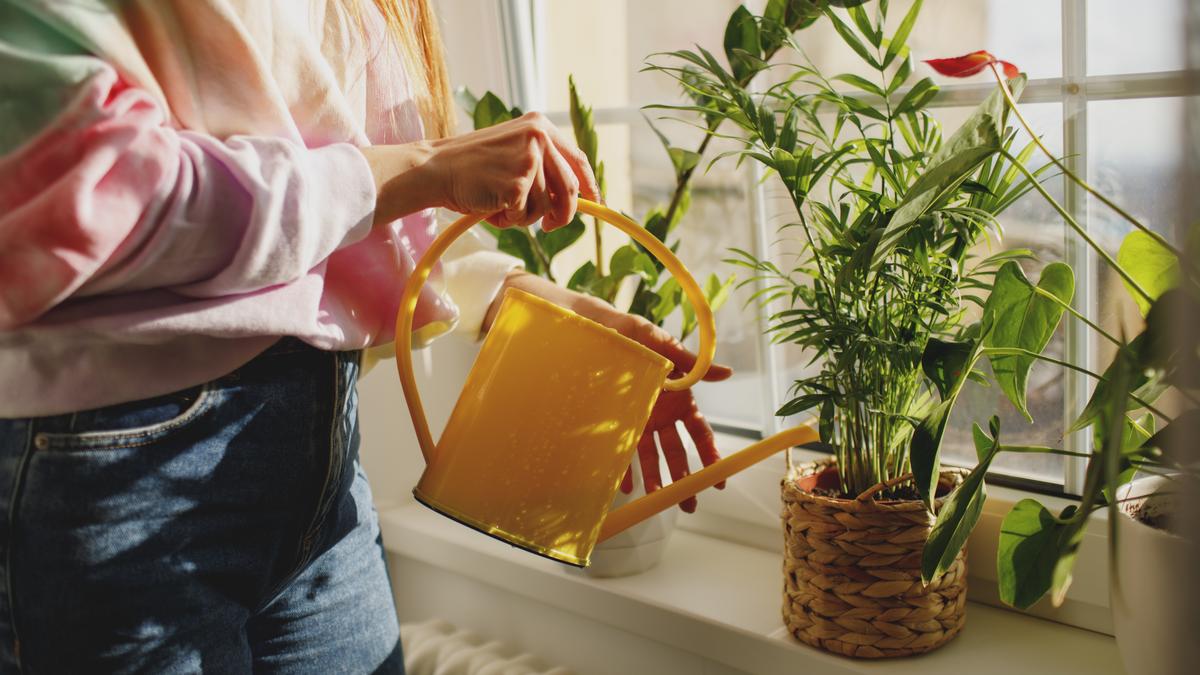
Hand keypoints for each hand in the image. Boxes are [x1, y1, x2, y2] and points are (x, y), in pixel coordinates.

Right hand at [360, 112, 598, 230]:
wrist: (435, 169)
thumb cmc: (471, 167)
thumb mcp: (513, 153)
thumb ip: (542, 167)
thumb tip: (575, 197)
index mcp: (540, 126)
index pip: (577, 159)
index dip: (589, 185)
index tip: (596, 202)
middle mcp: (539, 137)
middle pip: (570, 188)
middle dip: (563, 214)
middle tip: (550, 226)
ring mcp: (529, 159)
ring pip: (547, 206)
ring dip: (526, 217)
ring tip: (500, 205)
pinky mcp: (518, 182)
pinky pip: (526, 215)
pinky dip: (509, 220)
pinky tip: (491, 206)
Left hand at [490, 272, 731, 512]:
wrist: (577, 325)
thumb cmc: (620, 328)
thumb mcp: (655, 340)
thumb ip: (689, 360)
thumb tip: (727, 372)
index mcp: (676, 394)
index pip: (698, 430)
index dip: (710, 453)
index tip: (717, 477)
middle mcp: (658, 411)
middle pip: (677, 450)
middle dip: (685, 477)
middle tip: (690, 502)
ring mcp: (634, 419)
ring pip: (650, 456)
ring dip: (656, 479)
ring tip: (659, 501)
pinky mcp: (610, 423)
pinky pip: (620, 451)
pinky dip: (623, 471)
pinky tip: (624, 488)